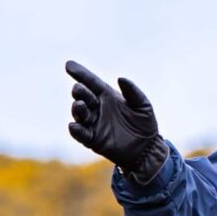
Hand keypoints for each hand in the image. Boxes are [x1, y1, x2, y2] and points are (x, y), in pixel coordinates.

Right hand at [66, 60, 169, 179]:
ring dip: (77, 108)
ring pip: (79, 113)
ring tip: (80, 105)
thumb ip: (133, 92)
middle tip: (79, 89)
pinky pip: (80, 134)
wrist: (147, 150)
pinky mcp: (93, 140)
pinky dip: (76, 130)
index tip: (69, 65)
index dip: (80, 73)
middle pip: (83, 96)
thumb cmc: (146, 125)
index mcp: (108, 96)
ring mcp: (94, 124)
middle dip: (79, 91)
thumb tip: (120, 78)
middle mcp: (98, 108)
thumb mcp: (143, 105)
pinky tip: (75, 125)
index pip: (91, 82)